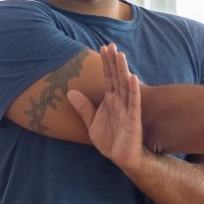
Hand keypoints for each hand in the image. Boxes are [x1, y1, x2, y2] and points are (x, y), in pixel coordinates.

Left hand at [66, 44, 146, 170]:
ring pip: (125, 86)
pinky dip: (133, 90)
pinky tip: (132, 78)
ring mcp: (128, 109)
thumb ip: (83, 107)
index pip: (108, 78)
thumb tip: (70, 92)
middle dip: (114, 62)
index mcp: (110, 100)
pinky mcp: (133, 120)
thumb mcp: (91, 123)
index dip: (106, 63)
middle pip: (117, 77)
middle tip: (111, 45)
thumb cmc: (110, 140)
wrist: (121, 158)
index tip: (103, 48)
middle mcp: (120, 101)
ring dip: (123, 71)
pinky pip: (133, 103)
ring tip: (121, 55)